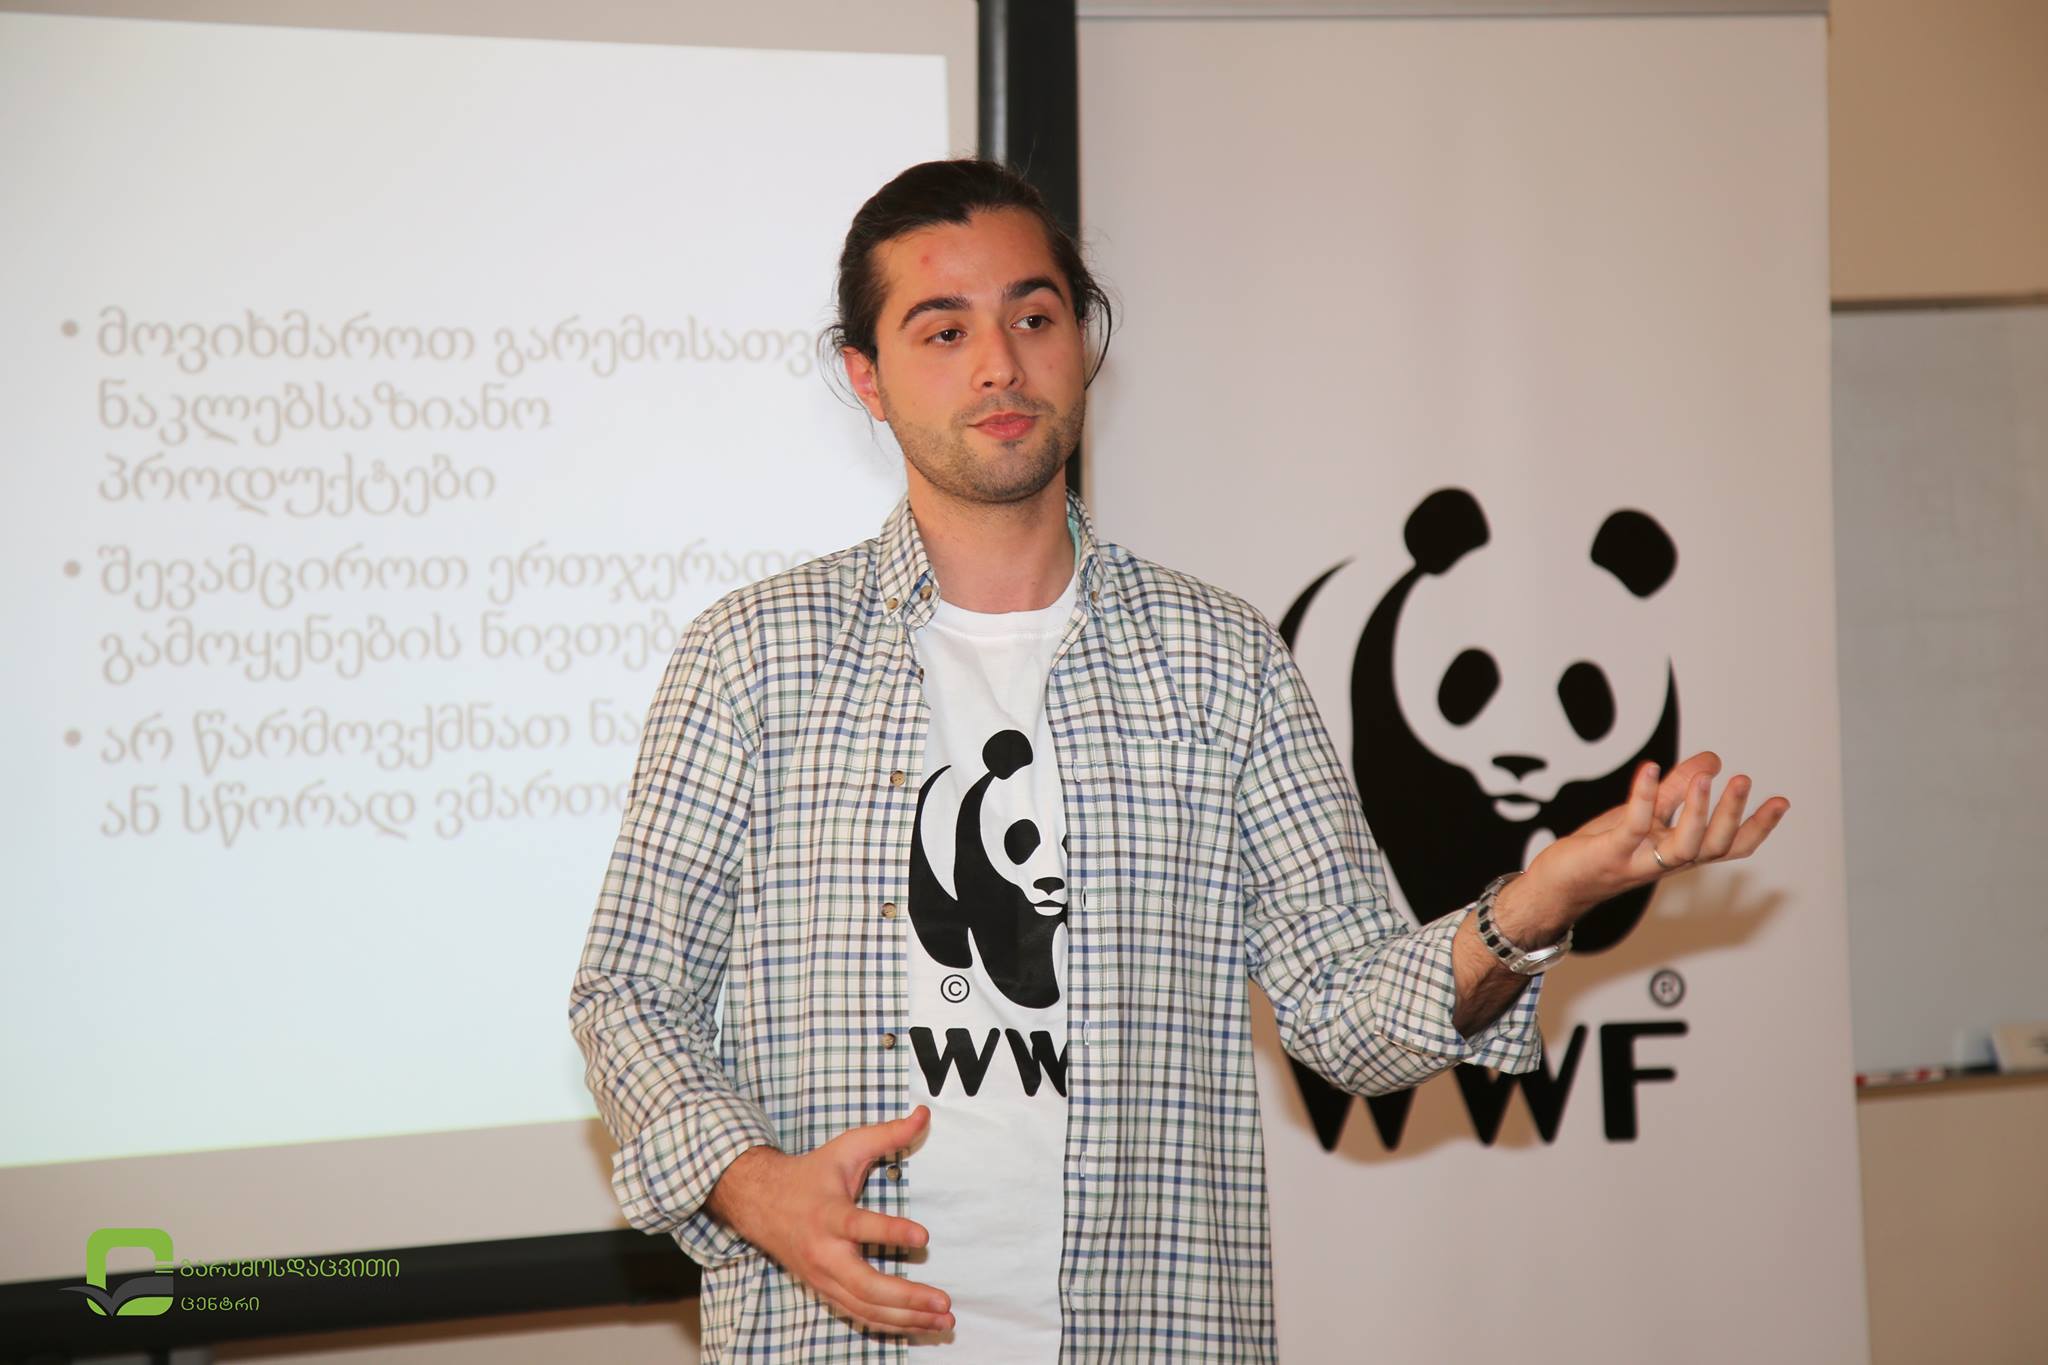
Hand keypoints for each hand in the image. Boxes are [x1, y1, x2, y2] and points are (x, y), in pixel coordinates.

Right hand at [704, 1105, 952, 1335]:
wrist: (760, 1203)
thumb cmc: (811, 1174)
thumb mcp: (847, 1148)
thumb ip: (887, 1134)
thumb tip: (925, 1114)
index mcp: (828, 1215)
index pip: (859, 1226)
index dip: (890, 1232)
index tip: (923, 1236)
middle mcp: (824, 1252)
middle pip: (864, 1285)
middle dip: (906, 1297)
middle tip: (943, 1301)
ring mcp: (823, 1278)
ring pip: (865, 1308)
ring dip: (906, 1319)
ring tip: (943, 1320)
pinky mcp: (825, 1291)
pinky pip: (860, 1315)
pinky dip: (890, 1325)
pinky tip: (920, 1326)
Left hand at [1514, 751, 1789, 935]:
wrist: (1559, 881)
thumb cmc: (1603, 847)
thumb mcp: (1646, 811)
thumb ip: (1677, 787)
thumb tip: (1712, 759)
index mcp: (1680, 850)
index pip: (1729, 844)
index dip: (1757, 826)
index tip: (1782, 801)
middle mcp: (1667, 860)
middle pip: (1713, 846)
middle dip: (1732, 814)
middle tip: (1744, 780)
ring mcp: (1642, 859)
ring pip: (1684, 846)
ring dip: (1698, 811)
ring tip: (1707, 777)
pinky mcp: (1612, 853)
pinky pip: (1633, 827)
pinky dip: (1642, 797)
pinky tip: (1648, 770)